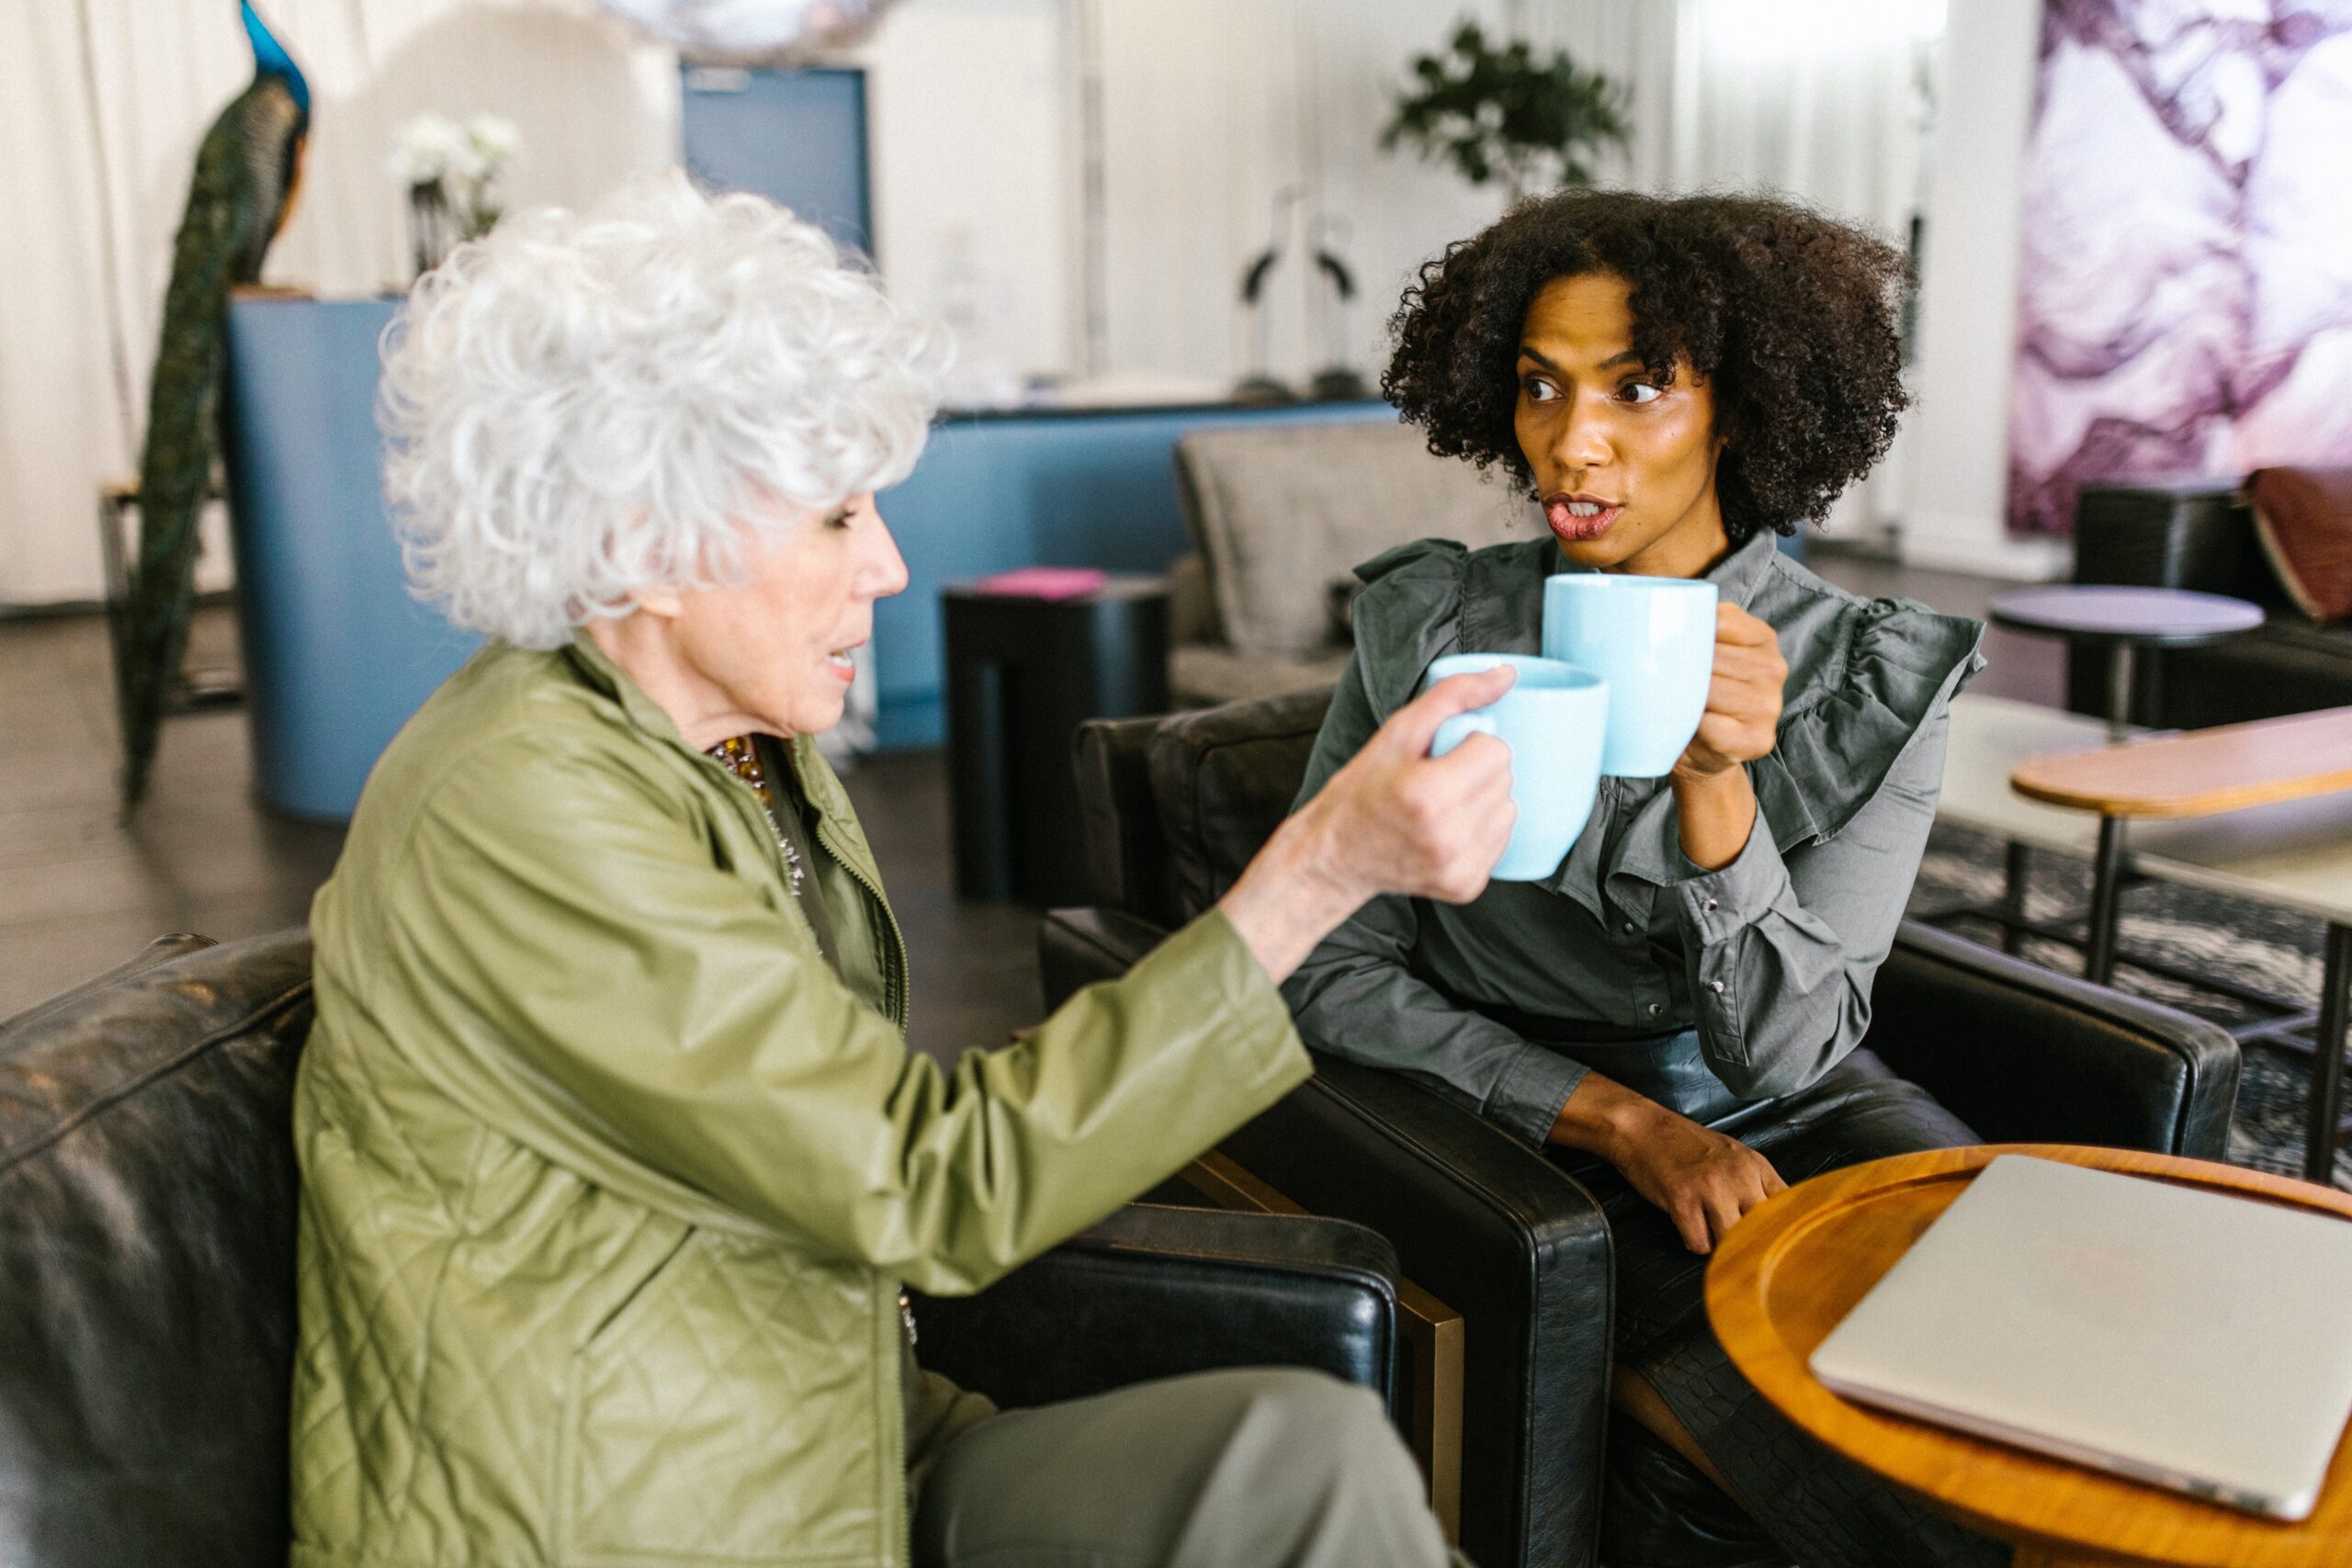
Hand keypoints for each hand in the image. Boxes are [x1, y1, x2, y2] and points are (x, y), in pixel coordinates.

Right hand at [1292, 666, 1519, 906]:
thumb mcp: (1397, 733)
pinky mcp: (1467, 886)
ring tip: (1442, 807)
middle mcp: (1447, 836)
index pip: (1495, 750)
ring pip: (1509, 810)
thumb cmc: (1361, 792)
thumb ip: (1453, 696)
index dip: (1469, 745)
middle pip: (1504, 779)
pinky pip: (1501, 841)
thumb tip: (1505, 674)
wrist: (1335, 857)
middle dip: (1476, 772)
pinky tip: (1447, 831)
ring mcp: (1459, 867)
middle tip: (1436, 780)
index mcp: (1427, 794)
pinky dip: (1480, 830)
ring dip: (1483, 801)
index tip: (1439, 757)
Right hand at [1609, 1103, 1786, 1253]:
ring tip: (1708, 1228)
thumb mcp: (1734, 1156)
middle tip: (1737, 1244)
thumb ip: (1757, 1185)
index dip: (1780, 1231)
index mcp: (1756, 1166)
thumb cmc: (1687, 1146)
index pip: (1788, 1210)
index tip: (1772, 1242)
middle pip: (1762, 1232)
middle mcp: (1739, 1176)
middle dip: (1750, 1243)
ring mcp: (1711, 1188)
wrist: (1643, 1128)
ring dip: (1720, 1245)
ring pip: (1732, 1242)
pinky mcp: (1683, 1201)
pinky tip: (1688, 1225)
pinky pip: (1700, 1244)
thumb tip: (1775, 1224)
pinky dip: (1695, 1242)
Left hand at [1673, 604, 1785, 781]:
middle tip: (1667, 682)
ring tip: (1680, 703)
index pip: (1719, 621)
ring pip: (1709, 691)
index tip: (1665, 643)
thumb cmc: (1695, 694)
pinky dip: (1693, 726)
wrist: (1700, 751)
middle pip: (1711, 658)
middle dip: (1682, 669)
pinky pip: (1711, 725)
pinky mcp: (1758, 738)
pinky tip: (1693, 727)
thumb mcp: (1701, 650)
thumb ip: (1695, 628)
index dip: (1686, 634)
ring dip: (1684, 699)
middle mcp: (1773, 669)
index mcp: (1761, 638)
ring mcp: (1769, 705)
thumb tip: (1656, 622)